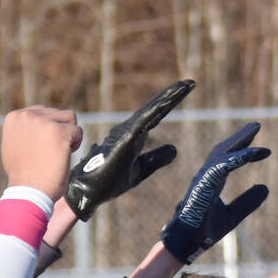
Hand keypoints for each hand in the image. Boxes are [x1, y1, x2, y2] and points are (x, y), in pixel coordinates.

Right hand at [2, 106, 84, 198]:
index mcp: (15, 117)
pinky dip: (76, 144)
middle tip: (51, 152)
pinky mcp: (59, 132)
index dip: (49, 130)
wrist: (29, 190)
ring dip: (69, 134)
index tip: (43, 146)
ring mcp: (43, 122)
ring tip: (58, 152)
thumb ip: (25, 130)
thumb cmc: (24, 174)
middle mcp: (27, 115)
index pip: (43, 112)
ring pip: (70, 119)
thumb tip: (35, 125)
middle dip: (60, 131)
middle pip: (58, 114)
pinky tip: (64, 156)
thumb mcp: (15, 144)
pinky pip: (78, 131)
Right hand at [66, 80, 190, 220]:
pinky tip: (166, 103)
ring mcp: (125, 133)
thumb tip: (175, 149)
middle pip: (155, 109)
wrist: (87, 194)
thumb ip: (157, 158)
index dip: (170, 103)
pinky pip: (141, 123)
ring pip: (150, 112)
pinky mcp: (123, 141)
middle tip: (191, 82)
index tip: (186, 90)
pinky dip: (154, 112)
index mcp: (135, 136)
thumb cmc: (108, 182)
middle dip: (172, 95)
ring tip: (183, 87)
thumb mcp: (141, 170)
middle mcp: (129, 130)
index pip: (157, 116)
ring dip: (166, 99)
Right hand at [159, 123, 271, 262]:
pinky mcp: (203, 186)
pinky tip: (252, 153)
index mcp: (211, 182)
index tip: (261, 148)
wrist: (187, 245)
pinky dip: (237, 159)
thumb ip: (248, 202)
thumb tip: (265, 188)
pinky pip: (222, 166)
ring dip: (240, 142)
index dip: (243, 150)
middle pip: (224, 150)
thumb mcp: (233, 215)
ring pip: (222, 154)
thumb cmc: (203, 232)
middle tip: (256, 126)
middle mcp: (206, 177)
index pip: (227, 159)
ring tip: (255, 130)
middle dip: (240, 138)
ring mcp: (203, 180)